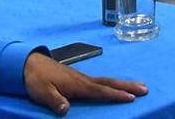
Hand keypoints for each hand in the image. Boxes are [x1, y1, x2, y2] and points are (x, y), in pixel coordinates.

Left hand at [22, 51, 145, 115]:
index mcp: (77, 85)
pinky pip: (100, 81)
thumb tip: (66, 110)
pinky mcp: (79, 78)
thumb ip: (55, 101)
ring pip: (107, 80)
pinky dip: (112, 83)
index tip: (131, 98)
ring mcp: (82, 77)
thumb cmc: (36, 80)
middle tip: (145, 89)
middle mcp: (84, 80)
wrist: (29, 64)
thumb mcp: (42, 93)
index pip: (100, 91)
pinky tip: (116, 85)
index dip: (115, 95)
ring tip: (139, 86)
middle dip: (127, 86)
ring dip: (123, 83)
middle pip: (109, 83)